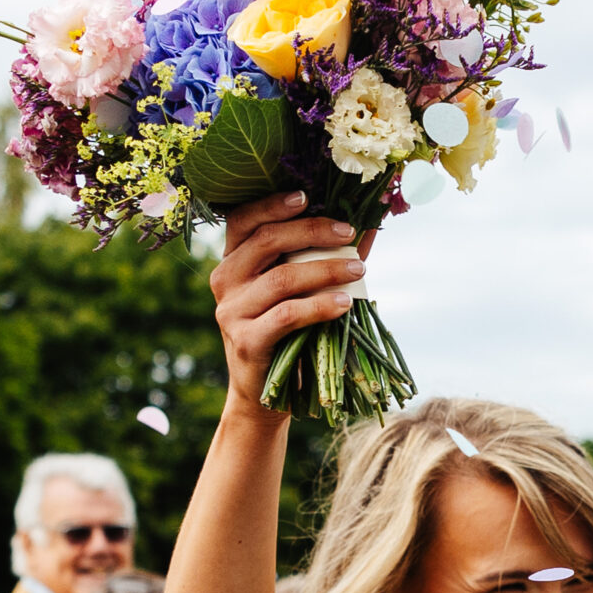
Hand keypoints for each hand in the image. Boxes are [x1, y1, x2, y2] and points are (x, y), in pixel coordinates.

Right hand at [212, 191, 371, 417]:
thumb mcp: (299, 293)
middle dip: (312, 231)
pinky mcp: (247, 341)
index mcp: (233, 261)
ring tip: (358, 269)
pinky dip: (320, 306)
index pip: (243, 219)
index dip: (273, 203)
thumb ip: (322, 259)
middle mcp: (224, 281)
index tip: (308, 196)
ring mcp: (231, 312)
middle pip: (267, 241)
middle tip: (348, 233)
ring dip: (325, 270)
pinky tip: (344, 303)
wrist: (264, 396)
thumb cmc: (288, 336)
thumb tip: (368, 227)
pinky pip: (288, 316)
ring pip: (282, 279)